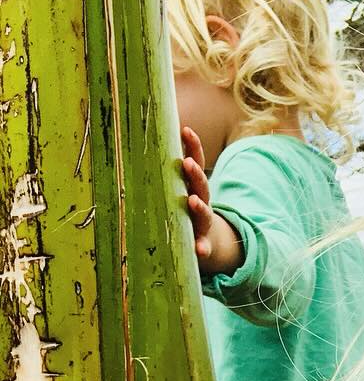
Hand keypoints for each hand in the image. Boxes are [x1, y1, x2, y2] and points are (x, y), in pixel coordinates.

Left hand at [179, 127, 242, 276]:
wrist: (205, 241)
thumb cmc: (183, 209)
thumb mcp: (178, 188)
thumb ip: (166, 170)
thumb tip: (141, 135)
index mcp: (193, 185)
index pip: (195, 161)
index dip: (193, 146)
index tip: (186, 130)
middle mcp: (201, 201)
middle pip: (201, 185)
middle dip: (196, 174)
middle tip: (188, 164)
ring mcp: (203, 223)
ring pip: (203, 213)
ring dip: (200, 207)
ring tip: (194, 202)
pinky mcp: (203, 243)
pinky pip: (204, 246)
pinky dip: (202, 248)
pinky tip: (200, 250)